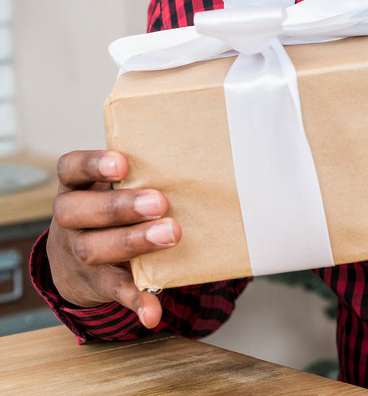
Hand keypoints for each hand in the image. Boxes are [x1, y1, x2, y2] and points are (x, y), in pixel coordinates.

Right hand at [47, 150, 180, 328]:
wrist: (77, 260)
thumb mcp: (112, 187)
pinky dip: (136, 300)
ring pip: (92, 248)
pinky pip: (114, 291)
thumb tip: (193, 161)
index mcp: (77, 187)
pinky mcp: (97, 283)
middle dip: (120, 207)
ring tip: (170, 235)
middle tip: (159, 203)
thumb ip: (141, 173)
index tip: (122, 164)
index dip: (92, 165)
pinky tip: (152, 310)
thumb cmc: (111, 209)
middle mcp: (71, 219)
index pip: (71, 169)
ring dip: (133, 242)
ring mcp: (79, 253)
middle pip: (78, 211)